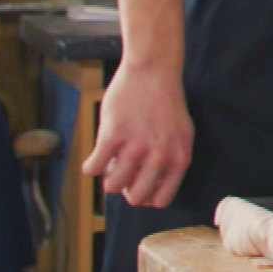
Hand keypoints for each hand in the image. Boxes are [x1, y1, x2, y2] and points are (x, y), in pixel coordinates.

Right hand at [82, 61, 193, 207]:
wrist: (154, 70)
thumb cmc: (166, 103)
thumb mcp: (181, 134)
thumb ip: (171, 162)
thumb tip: (151, 193)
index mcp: (180, 158)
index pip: (161, 201)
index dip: (146, 195)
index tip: (140, 182)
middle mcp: (160, 156)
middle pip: (135, 199)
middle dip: (126, 189)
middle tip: (124, 171)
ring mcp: (136, 147)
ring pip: (111, 187)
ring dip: (108, 176)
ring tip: (113, 158)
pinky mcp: (112, 136)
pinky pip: (92, 169)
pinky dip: (91, 165)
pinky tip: (98, 152)